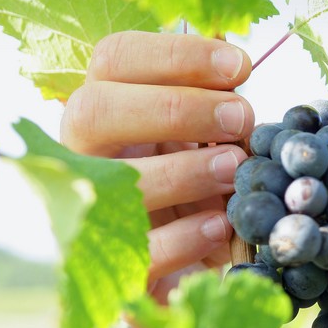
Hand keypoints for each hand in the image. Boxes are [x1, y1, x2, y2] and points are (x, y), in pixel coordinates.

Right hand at [60, 31, 254, 301]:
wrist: (210, 273)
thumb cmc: (211, 189)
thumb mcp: (217, 139)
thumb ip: (218, 101)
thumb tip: (234, 55)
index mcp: (110, 109)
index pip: (115, 59)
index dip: (177, 54)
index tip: (240, 66)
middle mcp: (86, 155)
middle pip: (95, 110)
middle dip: (176, 108)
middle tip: (241, 117)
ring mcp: (90, 212)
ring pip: (113, 181)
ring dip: (184, 170)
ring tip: (235, 168)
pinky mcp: (115, 271)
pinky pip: (137, 250)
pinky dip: (182, 237)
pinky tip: (219, 224)